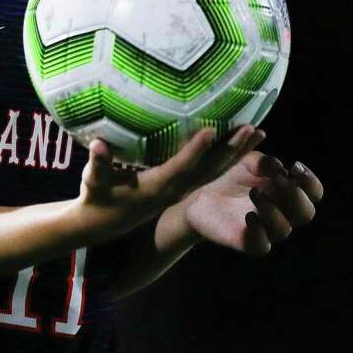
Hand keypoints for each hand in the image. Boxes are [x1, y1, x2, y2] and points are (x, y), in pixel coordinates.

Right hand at [75, 125, 265, 241]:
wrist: (103, 223)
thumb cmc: (97, 196)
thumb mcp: (93, 181)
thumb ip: (98, 163)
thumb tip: (97, 145)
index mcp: (157, 187)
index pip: (180, 168)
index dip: (195, 151)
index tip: (212, 131)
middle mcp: (175, 190)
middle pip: (209, 170)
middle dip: (232, 151)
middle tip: (252, 129)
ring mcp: (182, 190)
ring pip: (216, 172)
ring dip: (238, 154)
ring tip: (259, 133)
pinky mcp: (183, 187)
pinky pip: (212, 172)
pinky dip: (229, 158)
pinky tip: (243, 143)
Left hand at [182, 145, 322, 254]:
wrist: (200, 192)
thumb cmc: (230, 174)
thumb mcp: (246, 161)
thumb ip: (263, 162)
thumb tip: (279, 170)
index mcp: (287, 192)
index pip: (313, 193)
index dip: (310, 182)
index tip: (295, 167)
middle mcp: (282, 213)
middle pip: (306, 213)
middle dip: (296, 196)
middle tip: (277, 181)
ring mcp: (266, 230)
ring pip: (283, 229)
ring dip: (272, 208)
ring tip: (254, 192)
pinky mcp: (247, 242)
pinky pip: (261, 245)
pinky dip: (258, 231)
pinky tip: (249, 215)